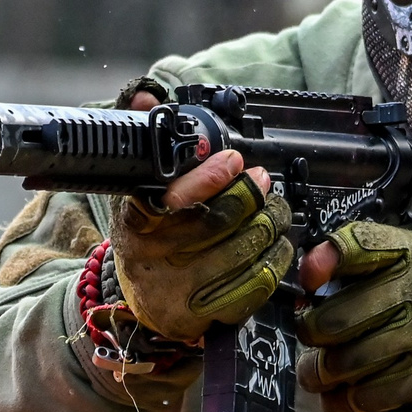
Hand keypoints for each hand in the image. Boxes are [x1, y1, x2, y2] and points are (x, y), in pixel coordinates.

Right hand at [109, 134, 291, 344]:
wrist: (145, 301)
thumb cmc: (150, 234)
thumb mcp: (138, 187)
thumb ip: (146, 137)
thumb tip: (146, 95)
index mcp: (137, 221)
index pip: (171, 199)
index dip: (207, 179)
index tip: (234, 161)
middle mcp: (155, 259)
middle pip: (219, 222)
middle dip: (253, 196)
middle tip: (264, 182)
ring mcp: (180, 291)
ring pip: (244, 252)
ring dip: (270, 226)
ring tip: (274, 211)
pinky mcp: (205, 316)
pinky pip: (255, 286)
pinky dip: (275, 260)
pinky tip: (275, 244)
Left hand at [296, 222, 411, 411]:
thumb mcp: (393, 258)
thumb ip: (348, 257)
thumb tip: (308, 274)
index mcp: (406, 252)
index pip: (359, 245)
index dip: (325, 262)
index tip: (309, 280)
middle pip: (336, 321)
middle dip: (310, 335)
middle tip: (310, 340)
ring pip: (347, 364)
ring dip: (318, 374)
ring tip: (315, 373)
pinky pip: (370, 395)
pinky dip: (345, 400)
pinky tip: (342, 393)